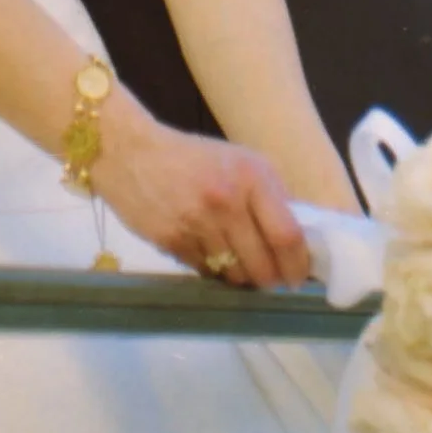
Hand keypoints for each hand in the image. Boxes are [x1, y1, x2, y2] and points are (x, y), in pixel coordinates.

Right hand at [91, 101, 310, 289]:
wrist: (131, 153)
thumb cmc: (193, 157)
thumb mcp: (239, 161)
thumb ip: (269, 196)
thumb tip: (298, 240)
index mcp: (252, 176)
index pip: (287, 235)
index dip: (298, 264)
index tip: (300, 275)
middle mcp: (228, 201)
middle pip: (263, 265)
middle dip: (272, 279)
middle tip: (273, 279)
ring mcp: (198, 224)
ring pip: (235, 275)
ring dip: (244, 278)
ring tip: (242, 266)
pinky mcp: (173, 244)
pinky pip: (207, 273)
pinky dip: (216, 272)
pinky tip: (214, 257)